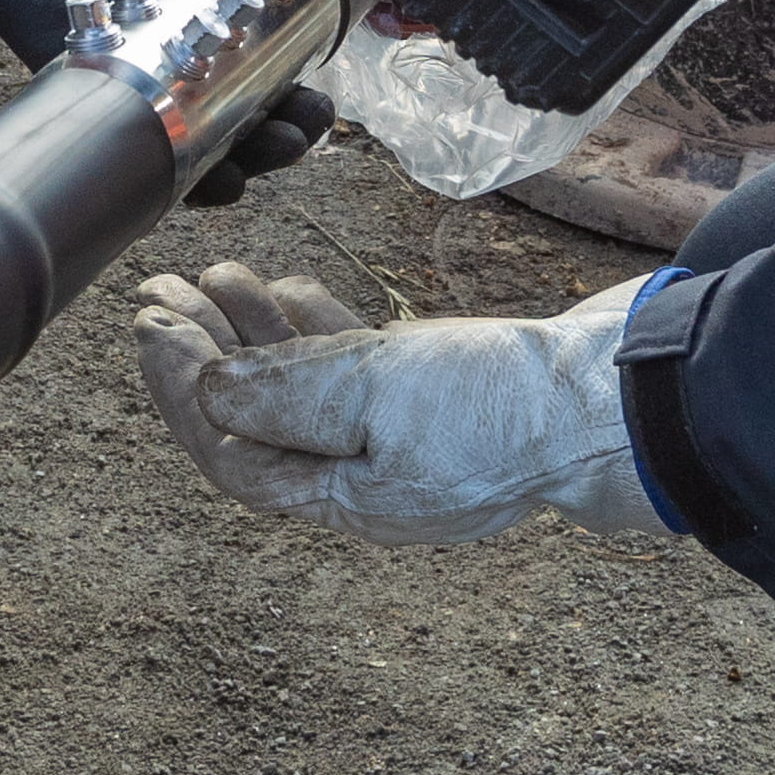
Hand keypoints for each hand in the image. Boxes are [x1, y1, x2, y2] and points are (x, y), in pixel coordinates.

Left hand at [0, 0, 361, 184]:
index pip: (262, 55)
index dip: (295, 85)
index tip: (323, 95)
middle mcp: (165, 35)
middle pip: (228, 108)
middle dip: (271, 136)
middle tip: (300, 130)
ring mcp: (118, 57)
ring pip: (177, 132)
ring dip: (221, 157)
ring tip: (248, 161)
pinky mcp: (64, 64)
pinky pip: (108, 127)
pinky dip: (146, 151)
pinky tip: (178, 160)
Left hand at [125, 268, 668, 544]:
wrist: (623, 394)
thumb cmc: (503, 405)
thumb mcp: (376, 396)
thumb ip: (286, 398)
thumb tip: (208, 395)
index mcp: (347, 501)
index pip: (235, 453)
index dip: (183, 390)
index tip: (151, 323)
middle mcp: (369, 479)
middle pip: (260, 419)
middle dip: (204, 355)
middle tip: (159, 289)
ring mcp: (408, 437)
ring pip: (305, 386)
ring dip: (252, 332)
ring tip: (214, 273)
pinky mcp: (443, 393)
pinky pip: (356, 370)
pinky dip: (316, 330)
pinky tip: (290, 290)